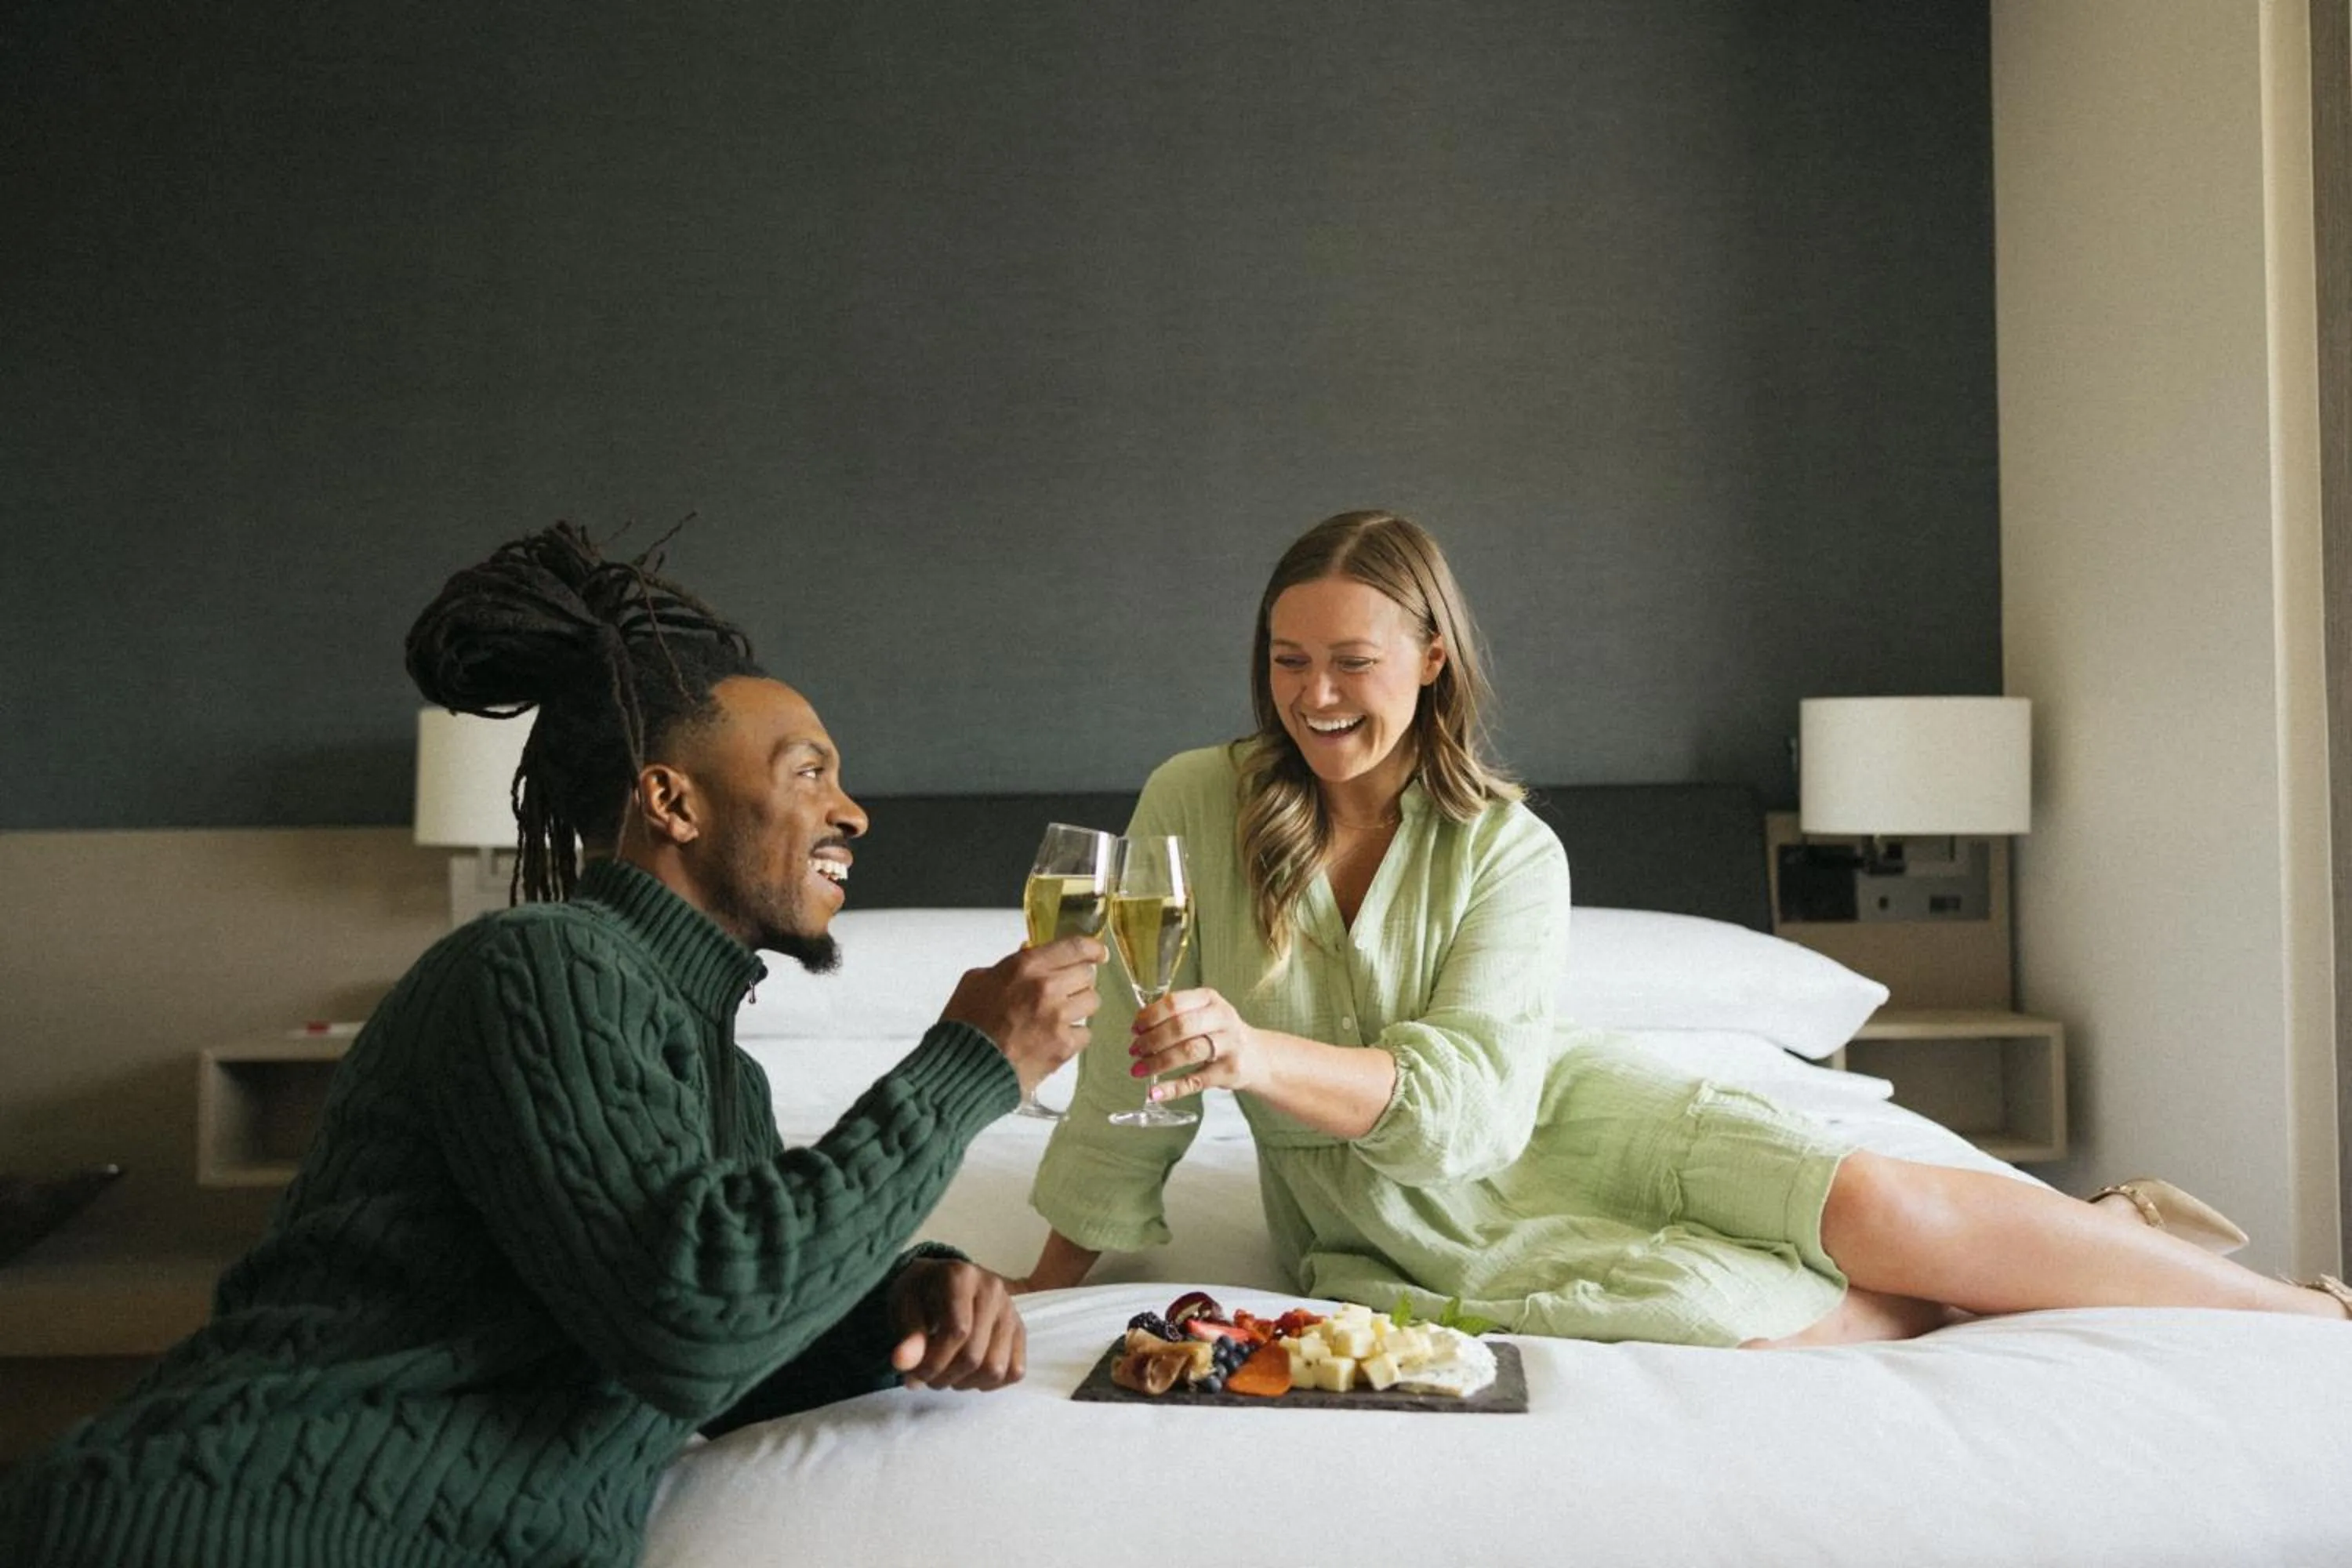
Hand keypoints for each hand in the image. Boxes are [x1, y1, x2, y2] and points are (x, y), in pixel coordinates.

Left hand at [887, 1258, 1025, 1390]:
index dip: (933, 1362)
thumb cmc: (920, 1293)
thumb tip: (903, 1363)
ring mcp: (1011, 1311)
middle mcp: (994, 1290)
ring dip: (966, 1383)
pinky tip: (969, 1374)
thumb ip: (907, 1334)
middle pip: (974, 1355)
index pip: (957, 1331)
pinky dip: (990, 1383)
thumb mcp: (903, 1306)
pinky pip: (1014, 1371)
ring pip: (996, 1369)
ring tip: (947, 1374)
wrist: (939, 1282)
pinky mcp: (1020, 1331)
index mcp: (963, 1276)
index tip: (913, 1374)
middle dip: (944, 1377)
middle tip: (926, 1376)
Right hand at [941, 935, 1104, 1095]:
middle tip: (1066, 991)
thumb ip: (1008, 965)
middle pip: (1087, 975)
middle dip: (1078, 981)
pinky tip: (1055, 1040)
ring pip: (1092, 1002)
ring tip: (1060, 1017)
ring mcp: (1057, 1018)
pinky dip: (1074, 1037)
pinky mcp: (1063, 1046)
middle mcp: (1046, 988)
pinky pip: (1085, 1034)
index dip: (1092, 948)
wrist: (962, 1067)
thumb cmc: (964, 1024)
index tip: (1098, 953)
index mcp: (1025, 967)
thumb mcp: (976, 980)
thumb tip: (1028, 953)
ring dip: (1079, 1008)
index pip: (1074, 947)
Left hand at [1128, 986, 1264, 1103]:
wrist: (1256, 1056)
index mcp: (1210, 999)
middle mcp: (1222, 1019)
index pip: (1175, 1003)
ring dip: (1158, 1062)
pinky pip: (1196, 1081)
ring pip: (1188, 1052)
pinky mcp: (1230, 1072)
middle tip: (1134, 1051)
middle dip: (1151, 1040)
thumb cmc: (1220, 1033)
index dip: (1150, 1016)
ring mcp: (1229, 1045)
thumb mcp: (1204, 1013)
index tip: (1135, 1029)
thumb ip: (1175, 1015)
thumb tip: (1138, 1027)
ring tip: (1138, 1070)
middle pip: (1180, 1027)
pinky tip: (1155, 1093)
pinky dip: (1173, 1088)